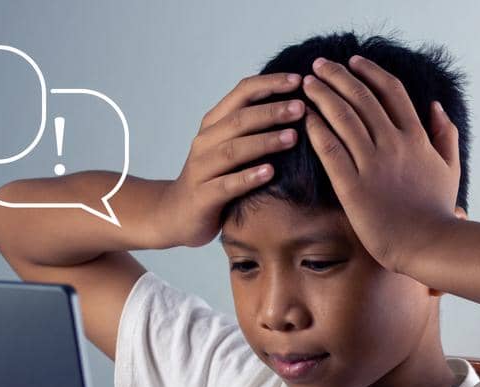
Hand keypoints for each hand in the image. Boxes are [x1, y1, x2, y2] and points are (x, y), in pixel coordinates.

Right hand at [154, 73, 305, 248]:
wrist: (177, 214)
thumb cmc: (215, 177)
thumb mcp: (233, 146)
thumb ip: (255, 127)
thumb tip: (297, 105)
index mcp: (215, 123)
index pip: (241, 93)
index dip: (269, 84)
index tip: (298, 80)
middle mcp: (206, 141)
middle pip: (239, 119)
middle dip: (272, 111)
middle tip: (302, 107)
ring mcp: (202, 168)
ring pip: (234, 150)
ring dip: (265, 142)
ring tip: (293, 137)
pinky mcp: (203, 196)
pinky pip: (227, 184)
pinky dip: (248, 177)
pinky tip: (270, 173)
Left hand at [299, 55, 460, 272]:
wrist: (429, 245)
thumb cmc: (439, 212)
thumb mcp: (450, 169)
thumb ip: (445, 135)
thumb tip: (436, 106)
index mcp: (417, 137)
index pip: (391, 91)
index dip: (370, 72)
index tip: (354, 61)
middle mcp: (394, 144)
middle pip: (362, 97)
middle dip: (338, 75)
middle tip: (320, 64)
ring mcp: (373, 164)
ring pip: (343, 117)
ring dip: (322, 94)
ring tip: (307, 82)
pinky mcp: (353, 186)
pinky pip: (330, 149)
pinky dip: (316, 128)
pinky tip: (305, 116)